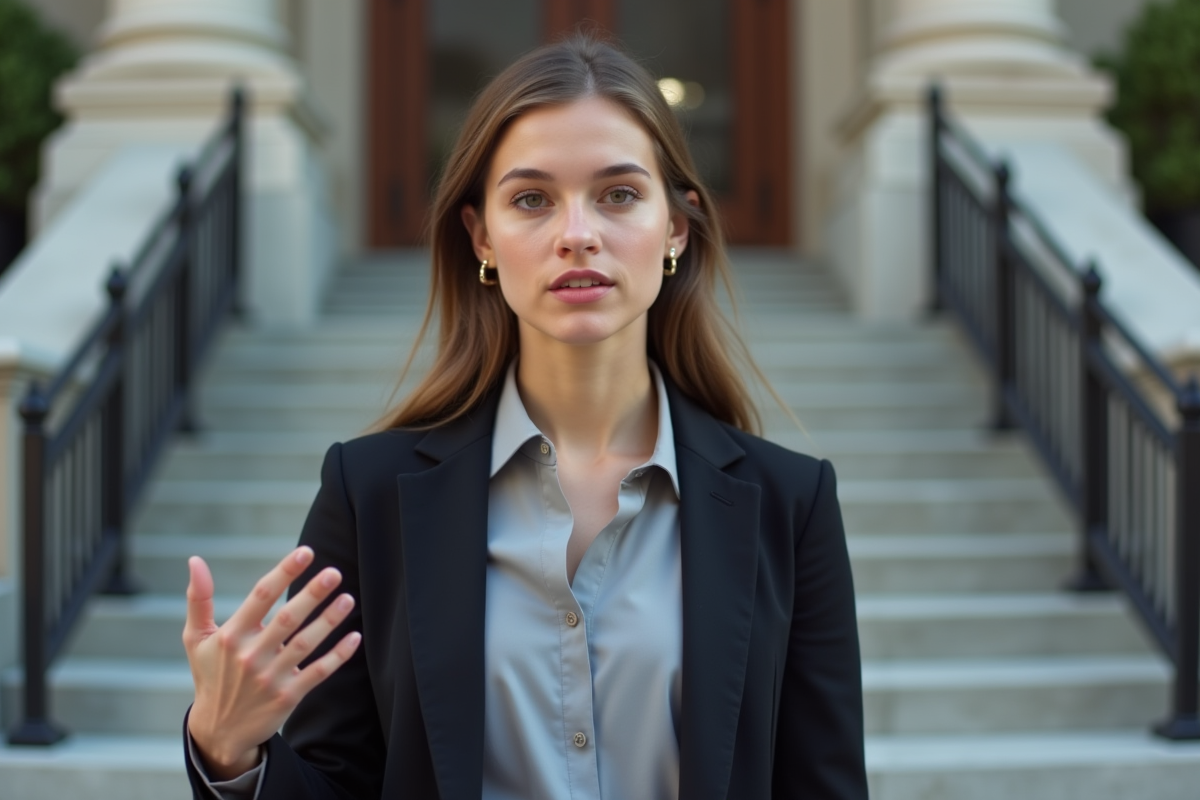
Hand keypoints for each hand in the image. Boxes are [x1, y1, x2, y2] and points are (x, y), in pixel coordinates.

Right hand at [183, 546, 362, 779]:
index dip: (284, 572)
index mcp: (231, 636)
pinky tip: (354, 637)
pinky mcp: (288, 695)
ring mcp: (271, 677)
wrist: (219, 730)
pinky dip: (338, 656)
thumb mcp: (195, 639)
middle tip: (334, 572)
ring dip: (329, 620)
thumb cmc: (211, 675)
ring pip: (305, 644)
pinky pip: (318, 672)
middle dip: (312, 594)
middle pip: (287, 619)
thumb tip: (195, 560)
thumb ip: (198, 599)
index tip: (306, 552)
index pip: (260, 597)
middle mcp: (251, 655)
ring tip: (348, 598)